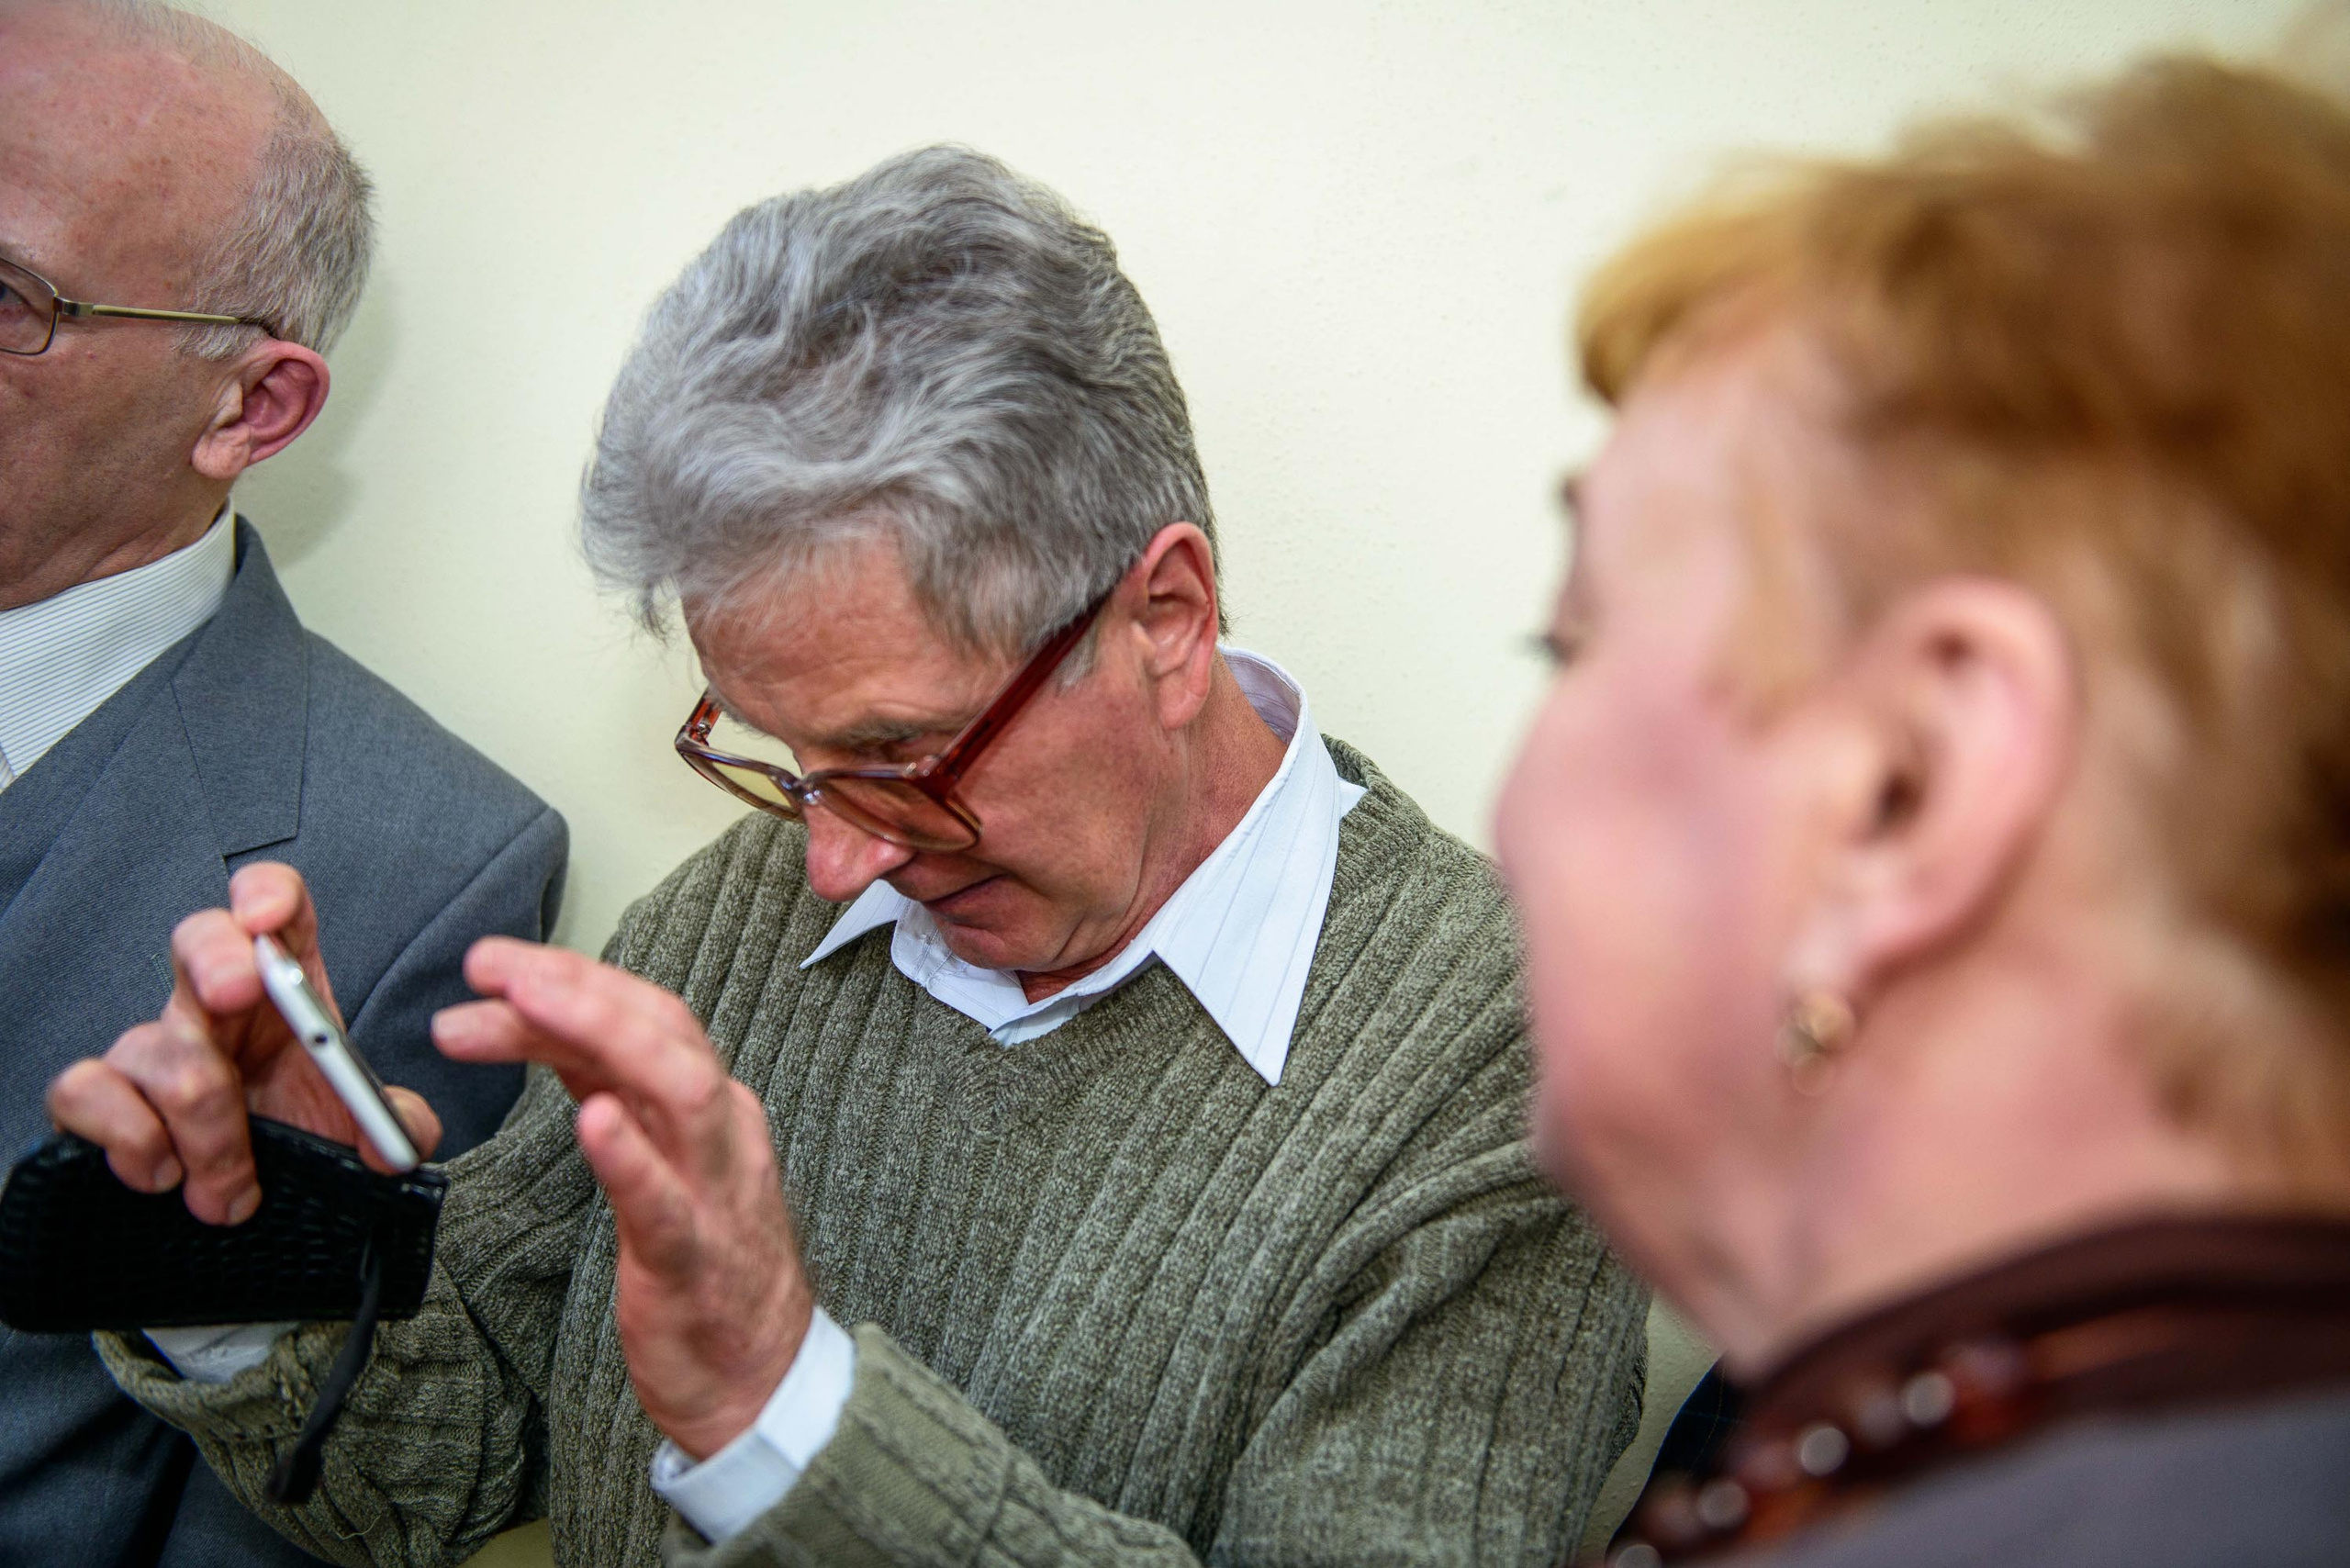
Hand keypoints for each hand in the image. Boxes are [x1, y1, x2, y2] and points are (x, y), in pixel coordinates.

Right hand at [46, 863, 444, 1224]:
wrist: (255, 1205)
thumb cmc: (305, 1142)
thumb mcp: (365, 1131)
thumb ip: (398, 1124)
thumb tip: (392, 1140)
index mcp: (287, 988)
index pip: (278, 910)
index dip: (268, 896)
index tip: (269, 921)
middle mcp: (214, 1004)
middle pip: (199, 939)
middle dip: (217, 960)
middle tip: (237, 997)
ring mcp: (154, 1046)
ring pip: (155, 1045)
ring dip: (201, 1125)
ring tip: (231, 1191)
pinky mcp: (103, 1098)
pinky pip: (82, 1088)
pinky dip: (124, 1133)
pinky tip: (163, 1172)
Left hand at [433, 939, 813, 1459]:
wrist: (759, 1377)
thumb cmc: (702, 1266)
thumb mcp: (651, 1157)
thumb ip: (605, 1088)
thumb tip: (541, 1024)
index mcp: (708, 1104)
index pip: (645, 1014)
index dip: (571, 976)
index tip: (494, 963)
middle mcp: (721, 1130)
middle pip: (662, 1029)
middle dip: (575, 984)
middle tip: (488, 964)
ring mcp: (716, 1191)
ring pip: (679, 1089)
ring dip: (601, 1033)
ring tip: (528, 1004)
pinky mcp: (695, 1260)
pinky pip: (666, 1200)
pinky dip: (628, 1154)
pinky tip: (592, 1120)